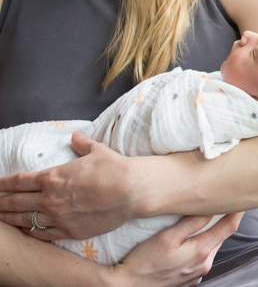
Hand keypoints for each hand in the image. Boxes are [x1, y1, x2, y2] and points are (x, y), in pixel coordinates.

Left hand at [0, 131, 135, 239]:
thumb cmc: (115, 168)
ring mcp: (58, 217)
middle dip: (0, 203)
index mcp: (53, 177)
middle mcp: (50, 198)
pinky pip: (43, 234)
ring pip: (25, 220)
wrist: (132, 190)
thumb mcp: (97, 151)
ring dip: (10, 219)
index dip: (3, 184)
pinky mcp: (69, 231)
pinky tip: (26, 230)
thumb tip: (76, 137)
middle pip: (16, 202)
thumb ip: (82, 145)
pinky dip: (31, 231)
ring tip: (1, 218)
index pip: (19, 181)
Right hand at [107, 213, 243, 286]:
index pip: (229, 226)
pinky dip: (199, 247)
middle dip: (223, 220)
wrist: (127, 286)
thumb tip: (211, 208)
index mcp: (202, 252)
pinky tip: (188, 241)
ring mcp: (197, 274)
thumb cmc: (144, 261)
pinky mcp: (189, 279)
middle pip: (221, 236)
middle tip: (222, 202)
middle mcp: (204, 264)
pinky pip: (200, 258)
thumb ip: (191, 223)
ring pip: (211, 247)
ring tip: (205, 219)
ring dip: (210, 233)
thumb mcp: (166, 237)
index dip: (237, 210)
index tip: (240, 197)